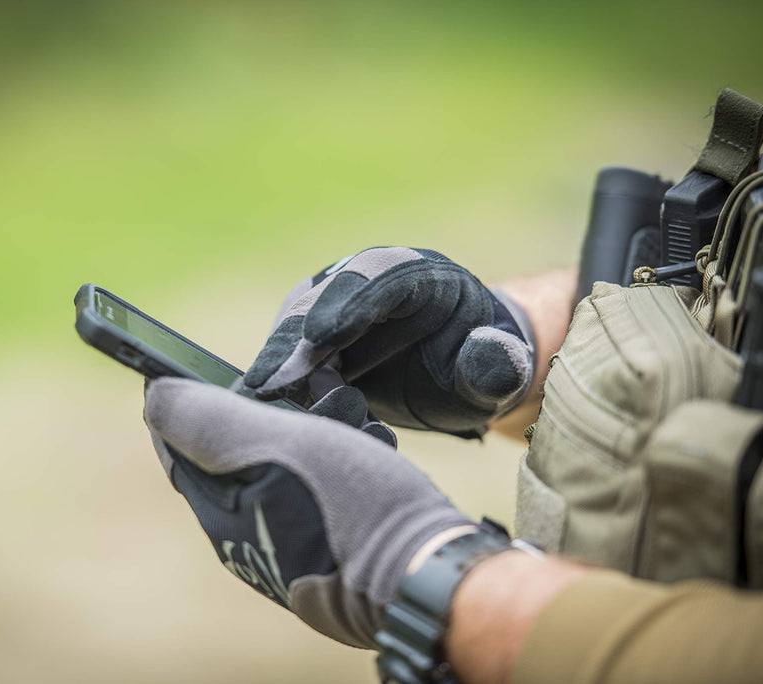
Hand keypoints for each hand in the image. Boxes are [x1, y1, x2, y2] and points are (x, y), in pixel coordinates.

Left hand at [143, 377, 471, 647]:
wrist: (424, 575)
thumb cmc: (350, 506)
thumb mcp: (275, 444)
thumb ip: (208, 419)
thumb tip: (153, 393)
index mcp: (221, 509)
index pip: (179, 442)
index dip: (193, 394)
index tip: (218, 362)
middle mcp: (246, 533)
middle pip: (235, 449)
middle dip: (269, 406)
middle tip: (310, 384)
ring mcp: (287, 544)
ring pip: (282, 462)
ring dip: (311, 426)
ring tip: (350, 410)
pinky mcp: (326, 546)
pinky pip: (316, 487)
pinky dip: (337, 454)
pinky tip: (367, 443)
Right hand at [244, 247, 535, 436]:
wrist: (457, 369)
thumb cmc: (480, 367)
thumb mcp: (499, 372)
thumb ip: (494, 366)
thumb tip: (488, 357)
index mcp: (421, 273)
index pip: (380, 276)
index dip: (348, 304)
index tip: (320, 339)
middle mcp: (368, 279)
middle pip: (323, 296)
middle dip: (294, 339)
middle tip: (270, 379)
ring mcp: (334, 304)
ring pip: (295, 324)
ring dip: (279, 361)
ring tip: (263, 396)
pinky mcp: (313, 335)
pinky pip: (289, 353)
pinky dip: (279, 381)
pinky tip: (270, 408)